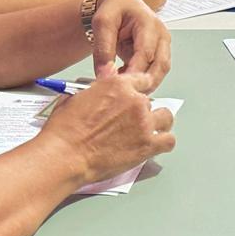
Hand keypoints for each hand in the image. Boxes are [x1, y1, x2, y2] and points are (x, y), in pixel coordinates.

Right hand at [38, 70, 175, 185]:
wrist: (65, 155)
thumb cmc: (65, 130)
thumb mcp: (77, 96)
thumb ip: (98, 86)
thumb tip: (105, 80)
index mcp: (118, 85)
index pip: (142, 80)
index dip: (139, 90)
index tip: (137, 97)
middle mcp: (135, 101)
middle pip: (151, 101)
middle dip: (142, 111)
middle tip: (131, 122)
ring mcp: (144, 123)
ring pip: (166, 118)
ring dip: (158, 124)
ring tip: (148, 132)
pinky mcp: (147, 146)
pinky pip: (169, 141)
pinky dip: (163, 143)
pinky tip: (155, 145)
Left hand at [89, 0, 171, 91]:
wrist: (119, 3)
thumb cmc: (114, 8)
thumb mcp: (102, 23)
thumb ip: (103, 49)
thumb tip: (104, 75)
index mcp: (149, 23)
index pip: (146, 54)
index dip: (133, 72)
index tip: (119, 86)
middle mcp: (161, 34)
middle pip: (160, 65)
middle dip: (143, 83)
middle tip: (123, 95)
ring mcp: (163, 44)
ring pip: (161, 71)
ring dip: (144, 83)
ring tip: (123, 88)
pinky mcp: (159, 53)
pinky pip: (155, 71)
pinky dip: (143, 79)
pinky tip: (126, 81)